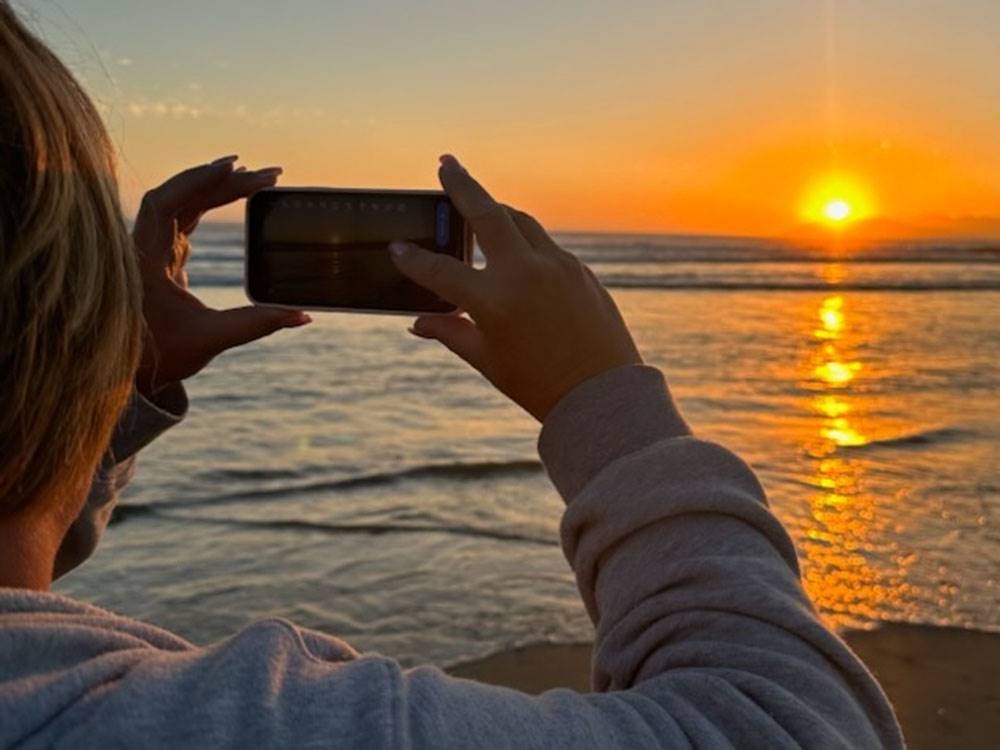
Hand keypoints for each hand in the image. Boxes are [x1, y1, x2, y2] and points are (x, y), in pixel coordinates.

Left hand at [132, 156, 309, 395]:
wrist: (134, 370)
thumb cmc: (163, 355)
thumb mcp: (211, 340)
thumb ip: (257, 324)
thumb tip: (303, 315)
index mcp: (146, 260)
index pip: (164, 204)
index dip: (195, 180)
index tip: (232, 167)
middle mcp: (147, 246)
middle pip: (182, 196)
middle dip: (225, 181)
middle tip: (269, 176)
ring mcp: (156, 246)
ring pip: (186, 203)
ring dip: (221, 188)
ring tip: (260, 179)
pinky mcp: (166, 252)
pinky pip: (187, 214)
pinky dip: (211, 201)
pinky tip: (236, 192)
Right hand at [390, 155, 640, 420]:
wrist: (604, 396)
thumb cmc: (541, 386)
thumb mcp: (488, 361)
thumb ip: (451, 333)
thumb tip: (419, 322)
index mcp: (495, 302)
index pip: (441, 271)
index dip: (414, 260)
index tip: (398, 248)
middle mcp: (526, 274)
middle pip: (487, 213)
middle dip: (463, 185)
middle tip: (445, 164)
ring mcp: (558, 267)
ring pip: (521, 221)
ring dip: (497, 211)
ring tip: (479, 205)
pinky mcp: (580, 271)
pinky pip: (545, 246)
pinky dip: (526, 242)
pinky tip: (517, 252)